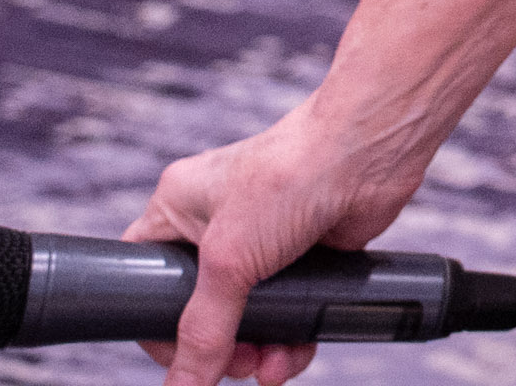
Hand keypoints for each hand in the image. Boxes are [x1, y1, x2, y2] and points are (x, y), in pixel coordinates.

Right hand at [127, 107, 422, 385]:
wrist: (372, 151)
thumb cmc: (290, 176)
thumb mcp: (229, 261)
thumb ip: (204, 330)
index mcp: (178, 209)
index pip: (144, 277)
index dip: (157, 323)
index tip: (182, 356)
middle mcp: (218, 225)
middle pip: (202, 308)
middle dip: (220, 346)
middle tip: (239, 364)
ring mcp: (265, 241)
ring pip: (250, 315)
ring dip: (259, 350)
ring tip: (271, 368)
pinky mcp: (307, 254)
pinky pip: (290, 309)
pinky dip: (292, 337)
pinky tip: (295, 355)